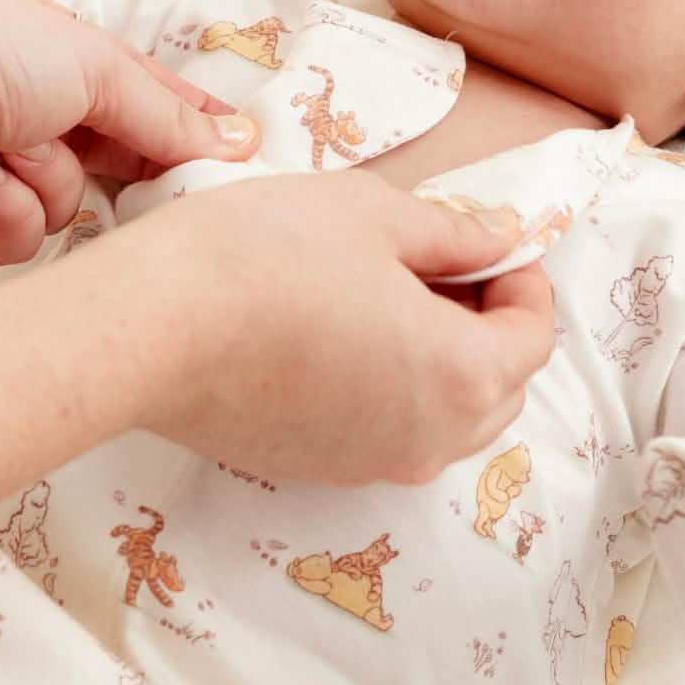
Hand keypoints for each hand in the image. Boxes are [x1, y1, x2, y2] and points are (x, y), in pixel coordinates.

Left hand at [0, 0, 260, 264]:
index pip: (147, 102)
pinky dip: (7, 208)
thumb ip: (165, 116)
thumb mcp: (91, 64)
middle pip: (121, 164)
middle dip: (137, 168)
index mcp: (59, 61)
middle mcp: (33, 119)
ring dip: (46, 177)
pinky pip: (27, 240)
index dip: (194, 127)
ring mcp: (1, 176)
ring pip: (77, 208)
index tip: (244, 154)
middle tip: (170, 182)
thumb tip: (241, 139)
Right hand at [119, 171, 556, 484]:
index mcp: (462, 375)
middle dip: (491, 327)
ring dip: (445, 363)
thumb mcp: (376, 215)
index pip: (534, 338)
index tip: (492, 245)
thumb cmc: (267, 255)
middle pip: (500, 390)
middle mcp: (429, 440)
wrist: (150, 326)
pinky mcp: (316, 470)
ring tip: (392, 297)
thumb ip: (454, 234)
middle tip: (445, 266)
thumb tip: (501, 239)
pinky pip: (388, 436)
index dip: (523, 282)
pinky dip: (394, 392)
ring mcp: (370, 465)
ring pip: (447, 421)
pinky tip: (344, 335)